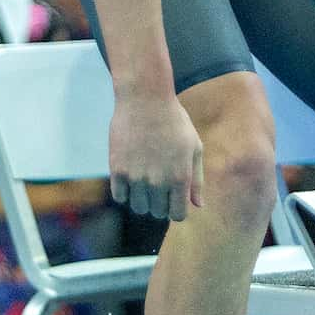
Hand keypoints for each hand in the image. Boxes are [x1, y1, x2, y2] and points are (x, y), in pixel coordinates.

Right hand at [108, 87, 203, 220]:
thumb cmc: (174, 121)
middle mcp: (158, 181)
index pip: (177, 215)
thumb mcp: (194, 147)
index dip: (176, 209)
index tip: (172, 198)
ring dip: (142, 199)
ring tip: (144, 180)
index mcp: (180, 177)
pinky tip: (130, 175)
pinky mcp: (117, 170)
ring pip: (138, 207)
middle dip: (159, 203)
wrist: (145, 98)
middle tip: (158, 184)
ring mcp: (136, 177)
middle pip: (157, 213)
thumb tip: (198, 206)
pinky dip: (125, 191)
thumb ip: (197, 179)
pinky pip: (119, 197)